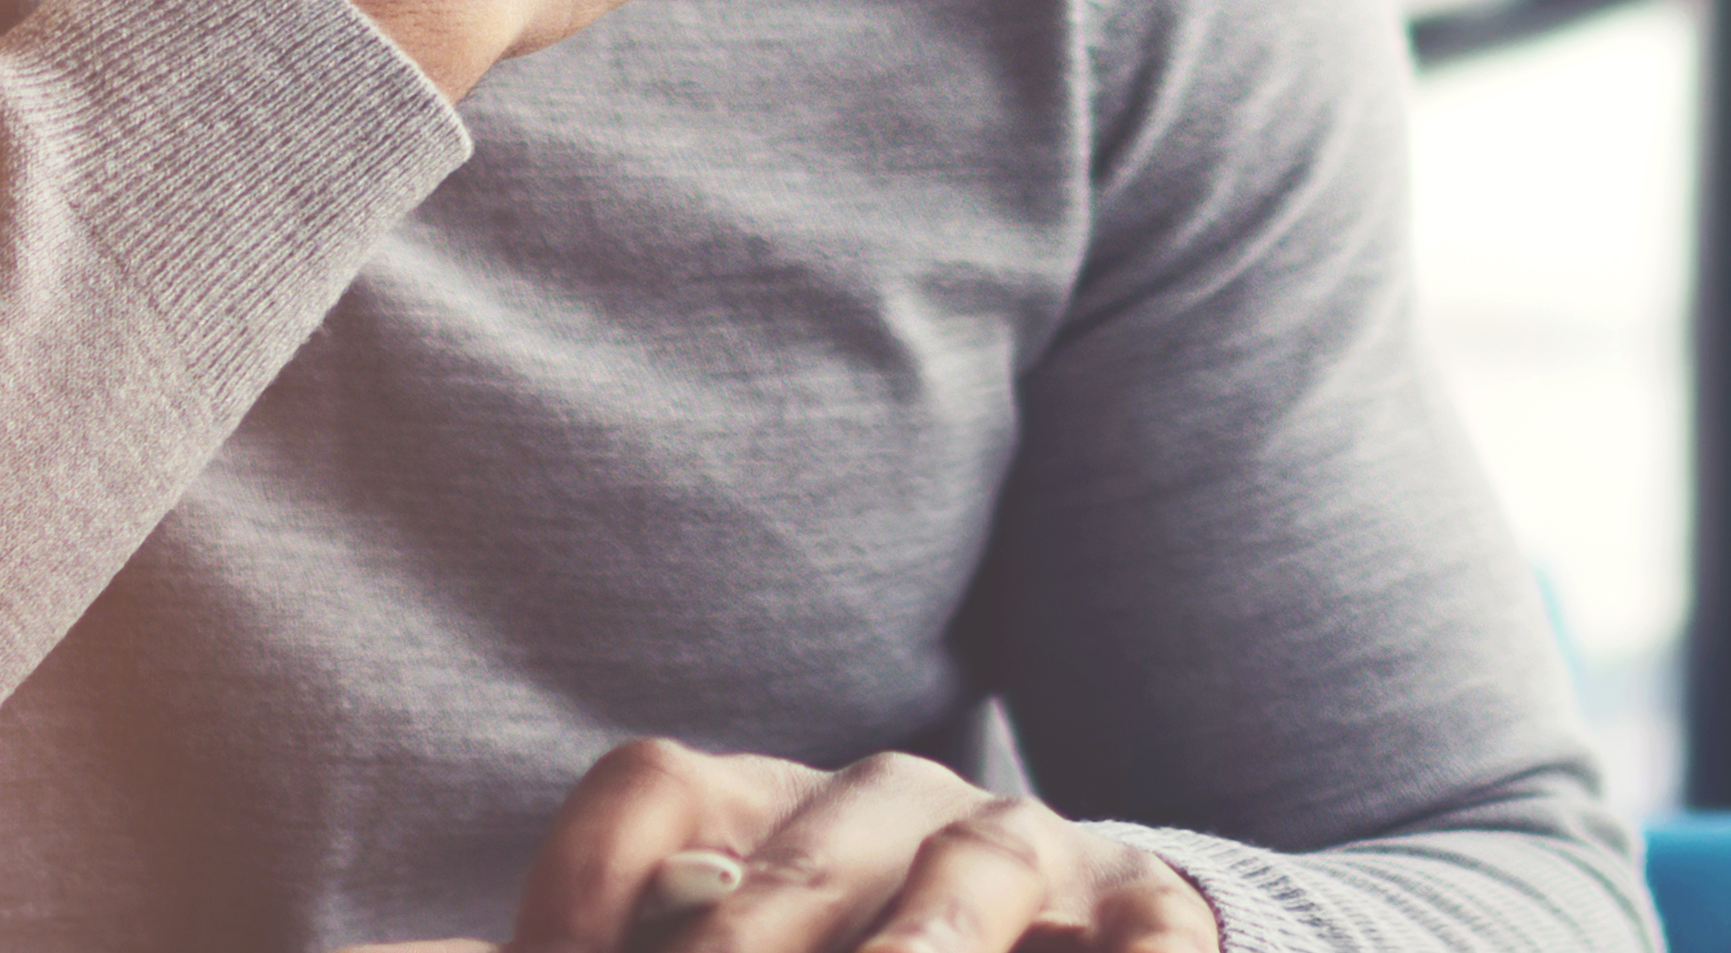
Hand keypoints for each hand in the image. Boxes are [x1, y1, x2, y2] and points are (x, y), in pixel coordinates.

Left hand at [493, 742, 1216, 952]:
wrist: (1094, 931)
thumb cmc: (870, 949)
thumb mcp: (748, 932)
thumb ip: (645, 934)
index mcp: (767, 815)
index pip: (652, 793)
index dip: (584, 889)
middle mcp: (886, 807)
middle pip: (798, 860)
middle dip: (740, 949)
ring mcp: (1021, 847)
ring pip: (964, 872)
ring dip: (915, 948)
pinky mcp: (1146, 905)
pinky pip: (1145, 929)